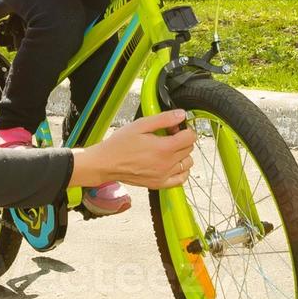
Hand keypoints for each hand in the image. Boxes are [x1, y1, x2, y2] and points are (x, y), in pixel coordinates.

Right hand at [70, 110, 195, 188]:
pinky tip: (172, 164)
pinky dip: (181, 171)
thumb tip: (181, 115)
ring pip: (188, 163)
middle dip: (182, 139)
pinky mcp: (159, 184)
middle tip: (168, 136)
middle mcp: (166, 164)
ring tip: (169, 150)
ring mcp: (164, 175)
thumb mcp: (140, 125)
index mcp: (164, 148)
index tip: (174, 128)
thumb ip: (163, 119)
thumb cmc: (120, 144)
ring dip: (183, 154)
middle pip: (189, 149)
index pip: (190, 137)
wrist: (106, 163)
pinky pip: (181, 179)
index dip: (184, 129)